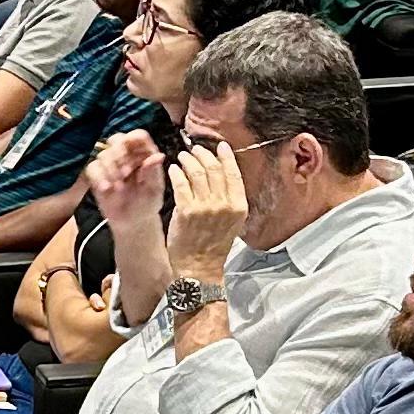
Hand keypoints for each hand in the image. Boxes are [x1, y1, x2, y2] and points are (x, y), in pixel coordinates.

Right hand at [84, 127, 165, 224]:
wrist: (133, 222)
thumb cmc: (148, 204)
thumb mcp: (155, 189)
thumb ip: (153, 172)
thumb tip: (158, 156)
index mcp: (144, 154)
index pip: (138, 136)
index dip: (133, 138)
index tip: (131, 148)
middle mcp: (127, 156)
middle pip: (117, 139)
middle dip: (119, 154)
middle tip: (125, 173)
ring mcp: (111, 165)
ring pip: (104, 154)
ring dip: (110, 169)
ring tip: (119, 187)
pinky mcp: (98, 175)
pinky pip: (92, 167)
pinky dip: (98, 177)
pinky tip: (107, 188)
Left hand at [162, 134, 248, 279]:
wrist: (199, 267)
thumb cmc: (213, 245)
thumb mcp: (232, 221)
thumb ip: (229, 198)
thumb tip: (220, 172)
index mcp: (239, 206)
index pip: (233, 173)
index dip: (225, 156)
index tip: (220, 146)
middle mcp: (224, 205)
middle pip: (214, 169)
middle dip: (203, 154)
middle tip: (195, 150)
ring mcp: (205, 207)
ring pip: (197, 173)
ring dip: (189, 160)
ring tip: (183, 157)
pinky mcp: (186, 211)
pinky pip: (181, 184)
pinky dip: (177, 173)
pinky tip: (174, 169)